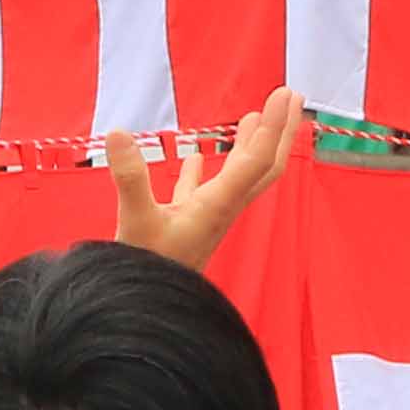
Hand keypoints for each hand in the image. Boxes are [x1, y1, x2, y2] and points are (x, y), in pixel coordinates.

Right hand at [104, 92, 305, 271]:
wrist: (143, 316)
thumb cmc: (146, 272)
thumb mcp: (134, 221)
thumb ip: (130, 177)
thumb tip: (117, 133)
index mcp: (218, 206)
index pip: (255, 160)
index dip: (273, 126)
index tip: (285, 93)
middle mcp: (221, 210)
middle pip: (262, 166)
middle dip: (278, 131)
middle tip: (292, 96)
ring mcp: (205, 218)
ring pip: (237, 177)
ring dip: (249, 146)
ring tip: (254, 117)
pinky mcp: (185, 226)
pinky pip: (202, 192)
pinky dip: (204, 171)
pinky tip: (199, 157)